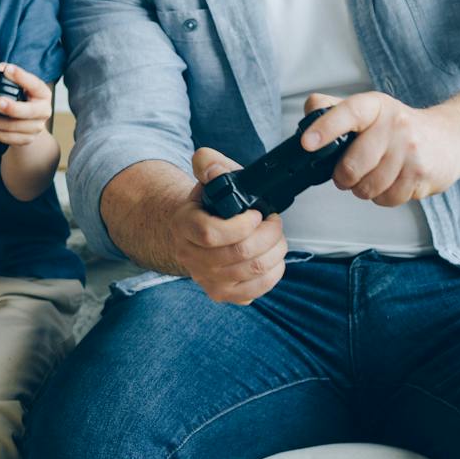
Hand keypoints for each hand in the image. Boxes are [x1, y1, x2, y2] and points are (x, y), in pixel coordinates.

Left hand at [0, 63, 52, 146]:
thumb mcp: (21, 84)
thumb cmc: (24, 98)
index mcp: (43, 94)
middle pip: (28, 112)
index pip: (34, 84)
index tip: (8, 70)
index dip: (21, 77)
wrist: (32, 122)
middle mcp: (43, 111)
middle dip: (12, 108)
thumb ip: (8, 72)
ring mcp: (35, 128)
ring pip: (12, 127)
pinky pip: (6, 138)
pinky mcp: (25, 140)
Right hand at [173, 147, 286, 304]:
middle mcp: (190, 257)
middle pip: (239, 253)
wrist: (195, 233)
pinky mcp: (222, 294)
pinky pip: (255, 290)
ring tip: (275, 237)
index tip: (256, 214)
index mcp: (184, 225)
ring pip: (252, 271)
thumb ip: (208, 164)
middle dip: (268, 235)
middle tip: (273, 222)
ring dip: (275, 251)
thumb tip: (212, 168)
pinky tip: (272, 257)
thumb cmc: (209, 205)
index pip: (209, 233)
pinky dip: (273, 272)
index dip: (241, 225)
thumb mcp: (207, 179)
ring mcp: (205, 279)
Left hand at [299, 91, 459, 206]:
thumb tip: (310, 110)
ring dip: (365, 189)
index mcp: (376, 106)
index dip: (326, 128)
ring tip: (375, 176)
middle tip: (348, 175)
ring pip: (369, 187)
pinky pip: (388, 199)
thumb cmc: (402, 126)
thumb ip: (336, 109)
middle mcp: (396, 125)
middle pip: (353, 165)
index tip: (308, 143)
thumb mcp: (371, 109)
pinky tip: (392, 182)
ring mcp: (411, 151)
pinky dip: (384, 197)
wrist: (450, 138)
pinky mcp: (422, 174)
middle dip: (344, 177)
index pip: (349, 112)